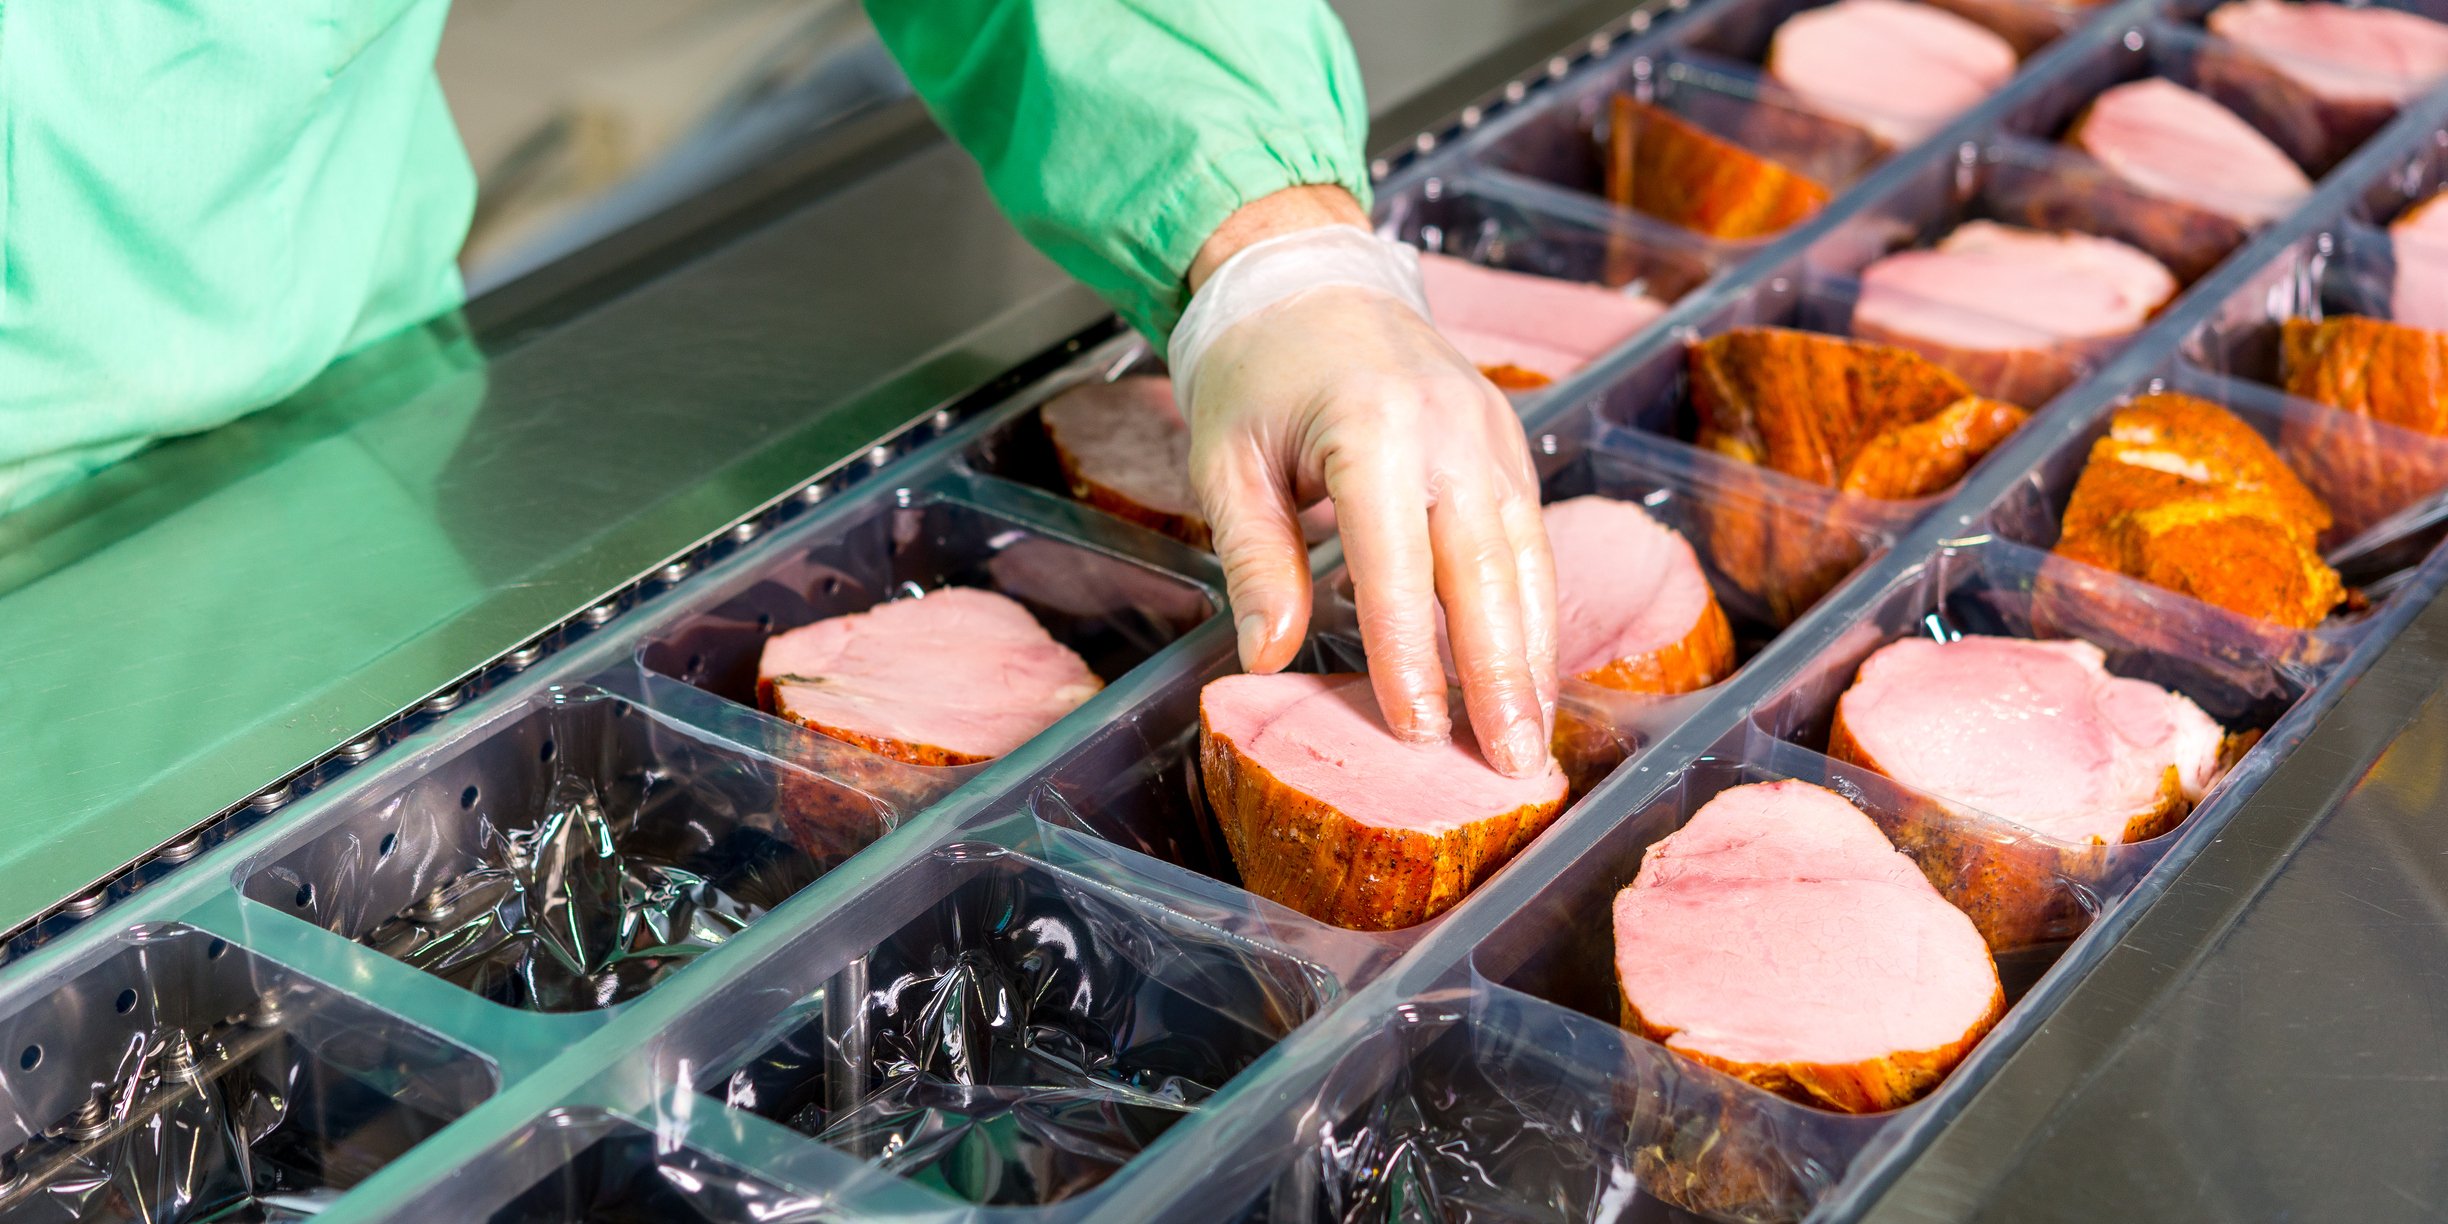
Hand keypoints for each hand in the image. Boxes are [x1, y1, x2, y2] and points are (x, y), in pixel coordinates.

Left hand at [1177, 191, 1558, 776]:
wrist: (1306, 278)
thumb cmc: (1257, 370)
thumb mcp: (1225, 459)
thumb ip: (1251, 557)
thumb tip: (1268, 654)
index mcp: (1371, 429)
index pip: (1396, 564)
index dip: (1409, 654)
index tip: (1417, 729)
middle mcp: (1449, 431)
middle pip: (1485, 570)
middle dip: (1501, 675)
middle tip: (1511, 762)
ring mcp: (1490, 434)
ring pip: (1526, 560)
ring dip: (1533, 655)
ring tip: (1532, 737)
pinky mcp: (1507, 443)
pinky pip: (1530, 538)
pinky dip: (1537, 610)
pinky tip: (1533, 672)